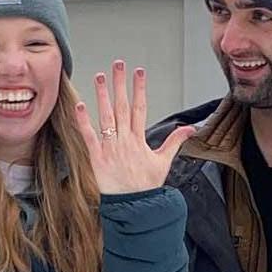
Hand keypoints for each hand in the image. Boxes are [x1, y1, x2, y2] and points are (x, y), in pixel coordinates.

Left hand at [73, 60, 195, 194]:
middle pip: (123, 107)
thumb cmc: (146, 187)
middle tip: (118, 64)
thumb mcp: (163, 163)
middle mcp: (125, 141)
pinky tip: (80, 105)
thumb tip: (191, 129)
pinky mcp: (97, 158)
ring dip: (102, 96)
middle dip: (121, 84)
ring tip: (100, 77)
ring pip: (106, 117)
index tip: (139, 72)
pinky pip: (89, 137)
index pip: (140, 108)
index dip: (140, 89)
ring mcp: (110, 149)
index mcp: (140, 141)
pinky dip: (84, 122)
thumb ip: (175, 142)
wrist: (133, 207)